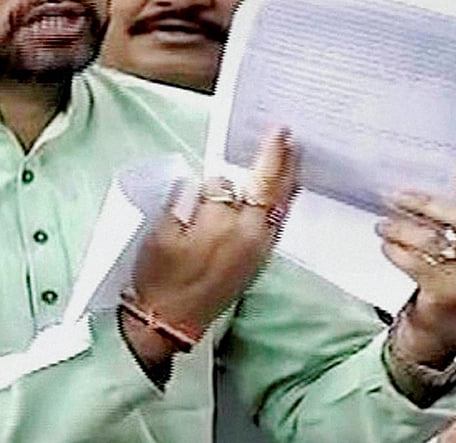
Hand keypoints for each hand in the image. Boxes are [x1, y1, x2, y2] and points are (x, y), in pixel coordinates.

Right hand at [124, 129, 297, 366]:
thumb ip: (184, 204)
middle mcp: (248, 237)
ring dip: (287, 179)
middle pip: (269, 190)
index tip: (223, 167)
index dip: (216, 179)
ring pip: (280, 207)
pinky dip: (284, 203)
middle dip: (278, 160)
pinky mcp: (259, 262)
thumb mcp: (162, 235)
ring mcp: (257, 251)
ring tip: (294, 156)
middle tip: (286, 135)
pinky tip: (285, 194)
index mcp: (222, 226)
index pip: (226, 185)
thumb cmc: (161, 278)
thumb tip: (201, 188)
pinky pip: (279, 224)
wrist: (169, 320)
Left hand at [377, 168, 455, 363]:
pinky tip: (386, 246)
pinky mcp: (446, 292)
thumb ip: (444, 214)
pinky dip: (397, 252)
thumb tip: (414, 185)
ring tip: (382, 224)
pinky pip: (417, 264)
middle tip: (396, 196)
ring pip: (435, 241)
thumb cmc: (447, 267)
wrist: (444, 316)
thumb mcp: (453, 239)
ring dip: (402, 228)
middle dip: (427, 204)